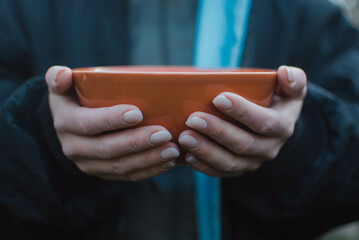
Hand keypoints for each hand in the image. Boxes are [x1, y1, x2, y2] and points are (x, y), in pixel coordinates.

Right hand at [45, 66, 178, 180]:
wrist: (72, 129)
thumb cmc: (74, 101)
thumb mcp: (62, 88)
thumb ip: (58, 78)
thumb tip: (63, 74)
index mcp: (66, 123)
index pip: (87, 124)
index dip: (111, 120)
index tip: (138, 113)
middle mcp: (75, 148)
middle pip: (107, 149)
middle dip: (137, 142)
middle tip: (164, 133)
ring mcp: (90, 165)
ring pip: (120, 166)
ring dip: (148, 159)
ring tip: (172, 149)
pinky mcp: (105, 173)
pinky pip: (128, 176)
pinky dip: (150, 170)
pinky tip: (168, 161)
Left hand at [178, 66, 306, 177]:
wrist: (272, 127)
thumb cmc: (277, 102)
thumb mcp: (291, 89)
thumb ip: (294, 80)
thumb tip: (285, 73)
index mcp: (282, 127)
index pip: (264, 122)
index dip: (243, 112)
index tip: (218, 98)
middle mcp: (268, 149)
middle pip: (243, 144)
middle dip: (217, 131)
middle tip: (193, 119)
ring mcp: (251, 162)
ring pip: (229, 163)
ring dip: (206, 150)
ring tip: (185, 137)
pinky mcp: (237, 169)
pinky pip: (219, 172)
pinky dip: (203, 166)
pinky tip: (188, 155)